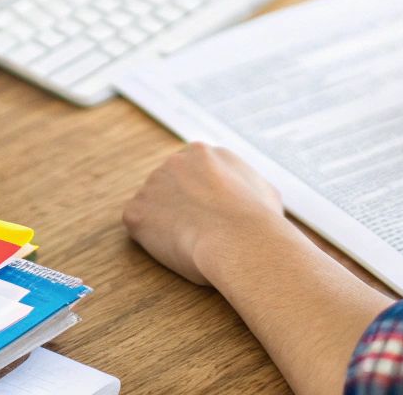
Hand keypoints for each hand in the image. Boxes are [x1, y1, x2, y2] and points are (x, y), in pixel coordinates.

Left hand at [124, 142, 285, 285]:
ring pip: (153, 206)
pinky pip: (138, 226)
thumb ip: (247, 186)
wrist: (241, 241)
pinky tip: (176, 248)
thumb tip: (249, 194)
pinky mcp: (137, 212)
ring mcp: (152, 185)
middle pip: (169, 185)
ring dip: (166, 222)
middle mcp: (174, 161)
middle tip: (196, 231)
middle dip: (180, 206)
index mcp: (203, 153)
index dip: (199, 196)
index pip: (192, 171)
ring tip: (191, 243)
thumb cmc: (259, 222)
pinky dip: (152, 241)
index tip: (207, 215)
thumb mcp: (265, 191)